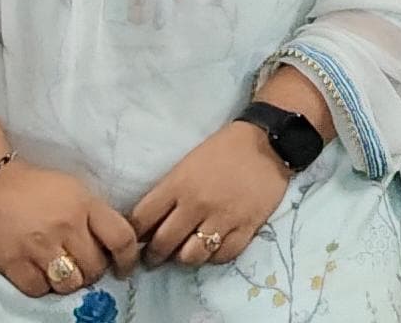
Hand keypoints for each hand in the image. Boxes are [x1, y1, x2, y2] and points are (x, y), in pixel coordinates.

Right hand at [0, 161, 139, 299]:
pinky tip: (39, 273)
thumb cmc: (34, 187)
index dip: (128, 259)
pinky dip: (41, 286)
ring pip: (70, 283)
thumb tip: (114, 245)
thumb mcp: (74, 190)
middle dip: (93, 271)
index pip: (121, 238)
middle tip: (83, 265)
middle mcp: (66, 226)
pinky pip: (39, 289)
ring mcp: (39, 245)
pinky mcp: (13, 261)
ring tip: (61, 271)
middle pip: (95, 267)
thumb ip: (95, 215)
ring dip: (68, 282)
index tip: (123, 268)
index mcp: (85, 205)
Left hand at [128, 119, 287, 267]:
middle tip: (155, 257)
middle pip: (163, 244)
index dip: (133, 235)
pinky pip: (223, 256)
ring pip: (192, 256)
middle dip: (154, 255)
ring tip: (186, 252)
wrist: (267, 143)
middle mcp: (196, 205)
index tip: (135, 241)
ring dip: (185, 258)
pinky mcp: (247, 227)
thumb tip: (148, 225)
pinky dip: (214, 256)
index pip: (141, 220)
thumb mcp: (185, 166)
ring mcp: (223, 218)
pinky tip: (213, 248)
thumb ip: (167, 194)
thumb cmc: (222, 151)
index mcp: (178, 185)